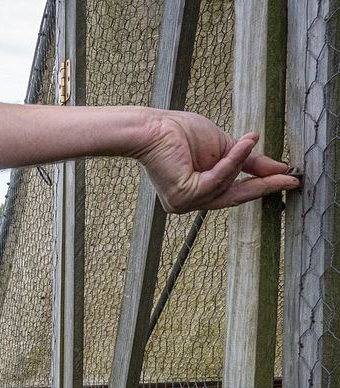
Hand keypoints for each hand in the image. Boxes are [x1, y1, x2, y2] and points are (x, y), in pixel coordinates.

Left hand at [134, 110, 299, 213]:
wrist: (153, 128)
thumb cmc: (179, 134)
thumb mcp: (223, 148)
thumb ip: (247, 161)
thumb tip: (278, 168)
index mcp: (199, 191)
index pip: (235, 192)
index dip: (263, 186)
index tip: (290, 180)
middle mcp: (191, 202)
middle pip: (235, 196)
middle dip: (264, 185)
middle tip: (290, 178)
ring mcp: (186, 203)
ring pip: (228, 185)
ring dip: (240, 161)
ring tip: (251, 138)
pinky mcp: (183, 196)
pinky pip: (218, 178)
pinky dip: (233, 160)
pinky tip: (245, 143)